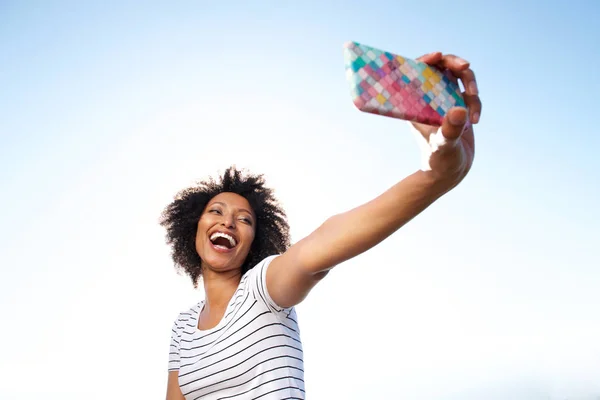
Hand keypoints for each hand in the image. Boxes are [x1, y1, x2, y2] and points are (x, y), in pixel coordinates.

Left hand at [411, 52, 480, 186]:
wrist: (450, 173)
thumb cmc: (439, 162)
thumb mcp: (443, 146)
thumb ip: (449, 130)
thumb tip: (459, 110)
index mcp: (415, 103)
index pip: (417, 72)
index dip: (426, 59)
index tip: (438, 56)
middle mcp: (428, 98)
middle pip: (441, 67)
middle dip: (455, 64)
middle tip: (465, 66)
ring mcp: (444, 100)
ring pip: (459, 77)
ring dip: (470, 86)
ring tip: (473, 112)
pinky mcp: (458, 105)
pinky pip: (470, 93)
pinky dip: (476, 103)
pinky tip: (474, 122)